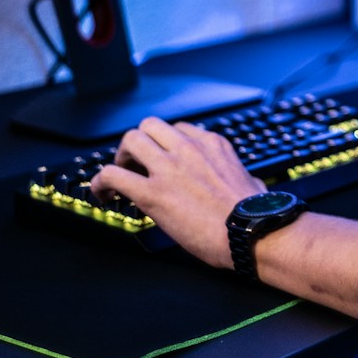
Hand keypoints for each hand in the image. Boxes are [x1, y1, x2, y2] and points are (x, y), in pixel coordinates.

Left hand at [88, 117, 263, 268]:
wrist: (252, 232)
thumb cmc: (256, 213)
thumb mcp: (251, 181)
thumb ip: (240, 175)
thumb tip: (248, 184)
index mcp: (212, 145)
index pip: (179, 130)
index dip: (165, 146)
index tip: (161, 161)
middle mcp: (189, 149)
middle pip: (150, 126)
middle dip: (139, 144)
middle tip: (135, 165)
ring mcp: (169, 168)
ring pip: (130, 139)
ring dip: (120, 157)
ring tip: (119, 177)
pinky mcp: (153, 193)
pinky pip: (113, 175)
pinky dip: (101, 183)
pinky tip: (102, 195)